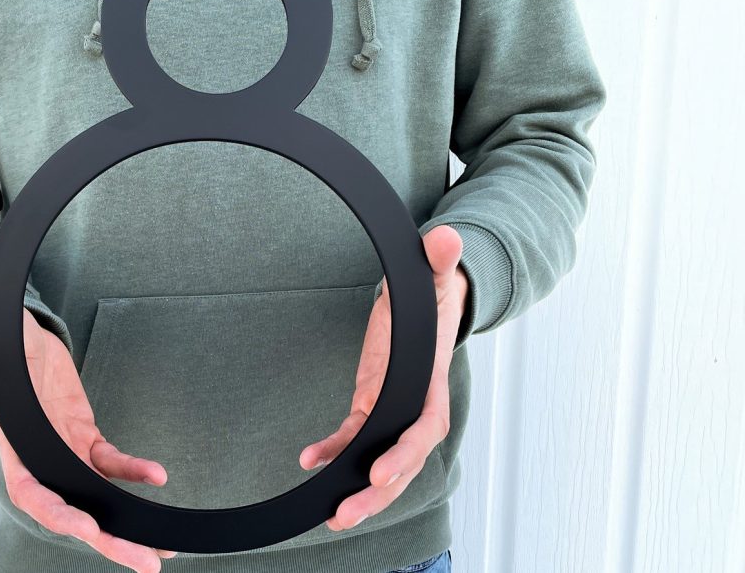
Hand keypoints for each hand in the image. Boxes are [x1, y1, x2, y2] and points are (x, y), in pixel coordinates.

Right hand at [0, 309, 174, 572]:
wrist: (16, 334)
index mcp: (12, 442)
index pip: (30, 490)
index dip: (57, 512)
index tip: (88, 527)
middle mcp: (39, 455)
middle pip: (71, 509)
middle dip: (106, 539)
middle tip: (145, 562)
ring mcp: (63, 448)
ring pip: (95, 496)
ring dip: (126, 522)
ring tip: (160, 546)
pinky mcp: (82, 435)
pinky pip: (110, 461)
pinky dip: (133, 470)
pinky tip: (156, 476)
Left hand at [299, 225, 468, 530]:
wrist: (432, 293)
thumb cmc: (434, 285)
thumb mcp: (435, 269)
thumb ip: (439, 258)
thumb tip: (445, 238)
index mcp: (432, 379)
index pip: (425, 425)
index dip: (406, 452)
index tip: (382, 471)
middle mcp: (416, 401)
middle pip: (404, 460)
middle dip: (379, 492)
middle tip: (346, 514)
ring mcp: (395, 406)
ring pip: (382, 461)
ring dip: (360, 490)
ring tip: (333, 516)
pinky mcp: (374, 401)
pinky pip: (356, 437)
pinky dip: (335, 450)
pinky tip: (310, 459)